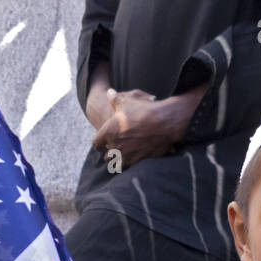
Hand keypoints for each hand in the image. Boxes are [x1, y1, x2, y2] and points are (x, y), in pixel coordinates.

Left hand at [91, 81, 210, 164]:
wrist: (163, 123)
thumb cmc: (143, 110)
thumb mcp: (127, 100)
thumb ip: (115, 99)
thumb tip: (109, 92)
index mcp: (109, 132)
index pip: (96, 143)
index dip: (98, 144)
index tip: (101, 145)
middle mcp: (115, 146)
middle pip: (107, 157)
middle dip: (110, 154)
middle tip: (113, 151)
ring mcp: (127, 156)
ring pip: (117, 165)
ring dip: (119, 162)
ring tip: (123, 159)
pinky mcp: (138, 162)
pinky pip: (130, 168)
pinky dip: (131, 164)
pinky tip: (134, 160)